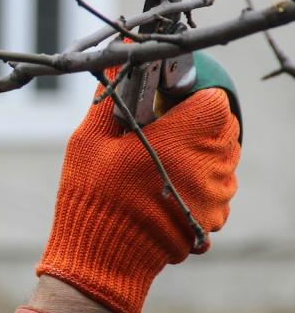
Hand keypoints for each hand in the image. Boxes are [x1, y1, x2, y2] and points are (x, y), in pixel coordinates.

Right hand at [37, 66, 240, 312]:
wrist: (100, 258)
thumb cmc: (90, 196)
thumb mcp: (89, 140)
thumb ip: (111, 94)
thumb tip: (120, 54)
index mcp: (180, 142)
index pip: (215, 102)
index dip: (192, 98)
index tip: (166, 106)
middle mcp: (208, 169)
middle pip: (222, 128)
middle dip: (195, 124)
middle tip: (159, 133)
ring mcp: (214, 198)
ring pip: (222, 158)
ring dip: (198, 153)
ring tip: (158, 163)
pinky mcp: (212, 220)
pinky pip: (215, 186)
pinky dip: (197, 181)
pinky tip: (164, 189)